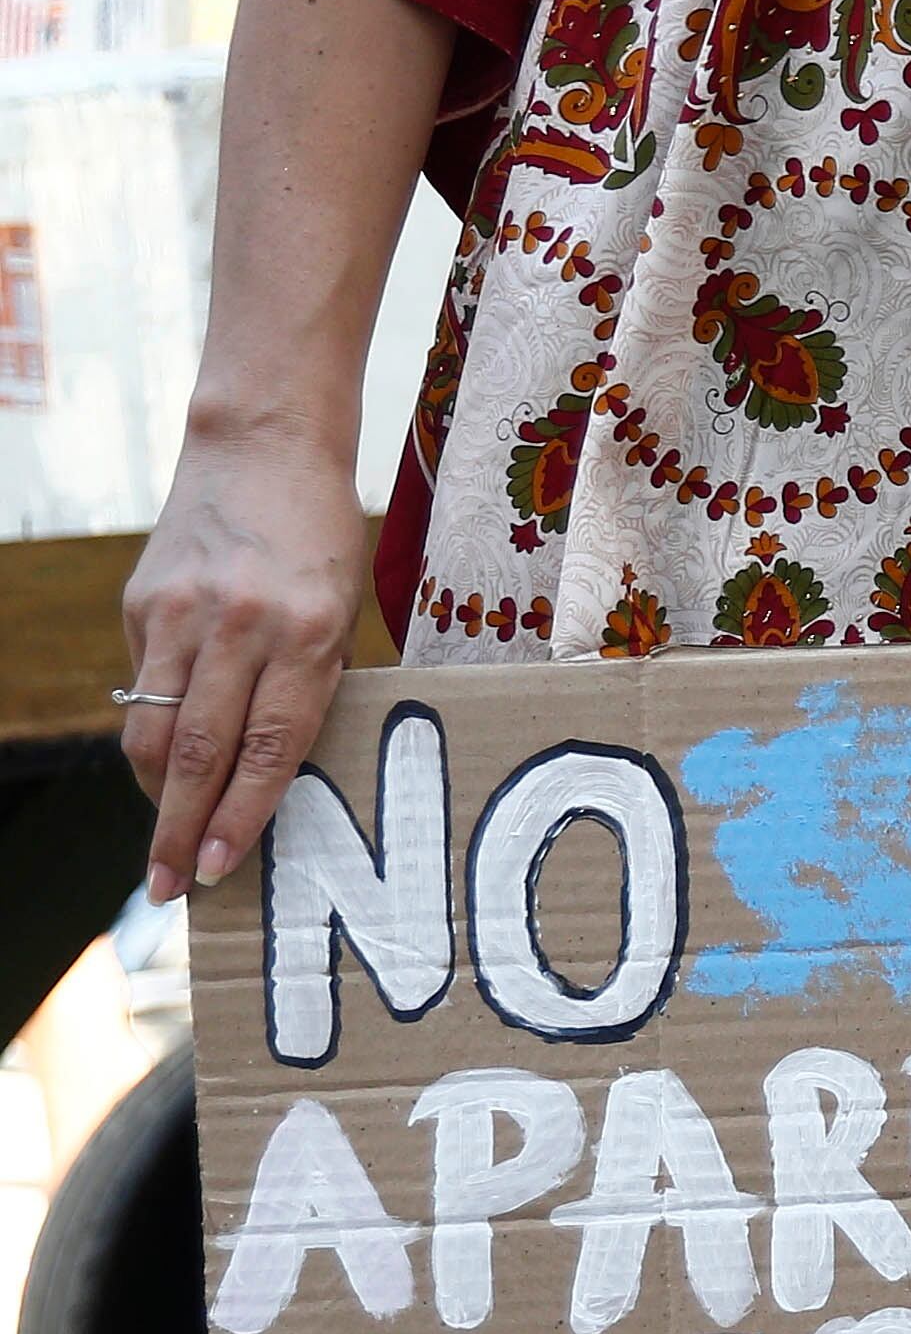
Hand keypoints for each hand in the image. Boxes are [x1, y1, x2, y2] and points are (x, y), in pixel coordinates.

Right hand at [120, 419, 370, 903]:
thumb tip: (272, 775)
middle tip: (169, 888)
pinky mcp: (142, 601)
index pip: (269, 747)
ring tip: (161, 850)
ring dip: (154, 798)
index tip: (216, 871)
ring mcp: (182, 613)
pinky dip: (150, 736)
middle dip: (180, 830)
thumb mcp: (343, 613)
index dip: (240, 817)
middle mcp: (240, 626)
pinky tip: (161, 772)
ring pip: (155, 727)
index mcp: (307, 632)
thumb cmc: (323, 541)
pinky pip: (144, 686)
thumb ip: (310, 687)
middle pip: (199, 751)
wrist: (261, 445)